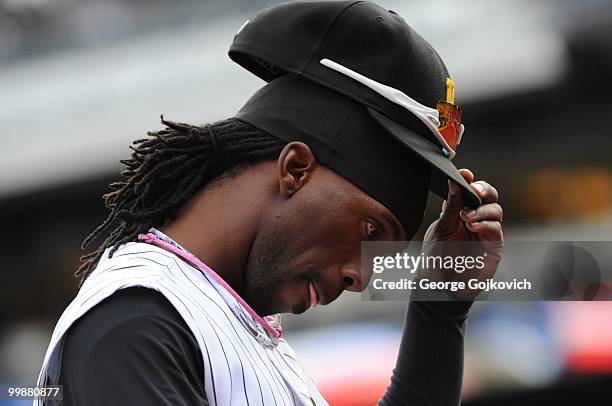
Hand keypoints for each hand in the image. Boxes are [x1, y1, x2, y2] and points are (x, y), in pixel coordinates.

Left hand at [422, 169, 503, 299]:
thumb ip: (450, 207)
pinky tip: (473, 226)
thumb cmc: (437, 258)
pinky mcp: (494, 245)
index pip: (469, 190)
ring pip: (495, 209)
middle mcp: (475, 218)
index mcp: (460, 211)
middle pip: (488, 195)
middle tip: (474, 190)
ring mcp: (486, 231)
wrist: (441, 285)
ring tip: (466, 216)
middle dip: (483, 189)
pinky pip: (495, 228)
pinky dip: (485, 224)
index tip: (464, 173)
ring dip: (482, 209)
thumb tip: (455, 182)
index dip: (469, 180)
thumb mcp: (441, 229)